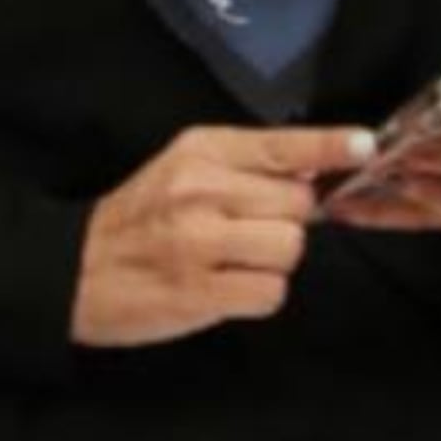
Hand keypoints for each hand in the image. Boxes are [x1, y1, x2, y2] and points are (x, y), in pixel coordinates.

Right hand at [72, 124, 369, 347]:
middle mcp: (200, 190)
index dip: (328, 147)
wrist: (75, 269)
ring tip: (233, 261)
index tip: (364, 146)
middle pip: (298, 206)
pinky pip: (271, 293)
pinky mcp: (200, 292)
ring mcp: (199, 243)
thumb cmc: (139, 219)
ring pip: (289, 249)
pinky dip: (257, 295)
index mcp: (198, 152)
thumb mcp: (182, 169)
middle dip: (284, 223)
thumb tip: (316, 171)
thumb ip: (245, 165)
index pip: (280, 145)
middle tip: (245, 231)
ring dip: (272, 262)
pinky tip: (225, 287)